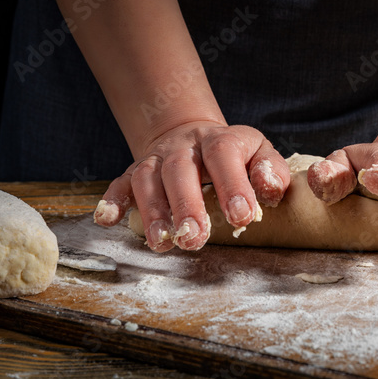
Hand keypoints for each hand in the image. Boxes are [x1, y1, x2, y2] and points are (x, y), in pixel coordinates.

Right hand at [92, 121, 290, 251]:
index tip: (241, 217)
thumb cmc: (234, 155)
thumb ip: (271, 171)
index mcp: (220, 140)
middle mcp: (185, 147)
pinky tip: (107, 220)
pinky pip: (121, 183)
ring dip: (152, 211)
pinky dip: (113, 200)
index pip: (224, 154)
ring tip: (162, 242)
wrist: (192, 136)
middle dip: (186, 205)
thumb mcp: (258, 154)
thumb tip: (270, 190)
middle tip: (194, 239)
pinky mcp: (136, 171)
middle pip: (180, 170)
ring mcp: (157, 158)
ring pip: (148, 179)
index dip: (232, 184)